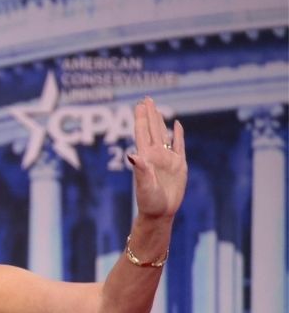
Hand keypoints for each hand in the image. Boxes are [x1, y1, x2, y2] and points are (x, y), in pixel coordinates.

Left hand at [129, 97, 186, 219]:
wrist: (161, 213)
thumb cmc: (149, 202)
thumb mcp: (144, 186)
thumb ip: (140, 170)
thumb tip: (132, 155)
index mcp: (145, 157)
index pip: (141, 133)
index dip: (140, 118)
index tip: (139, 104)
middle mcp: (155, 155)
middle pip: (151, 129)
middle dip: (149, 114)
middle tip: (146, 98)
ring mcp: (167, 159)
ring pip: (163, 135)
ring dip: (159, 121)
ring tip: (155, 108)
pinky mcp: (179, 165)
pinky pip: (179, 145)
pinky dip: (178, 134)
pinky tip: (176, 125)